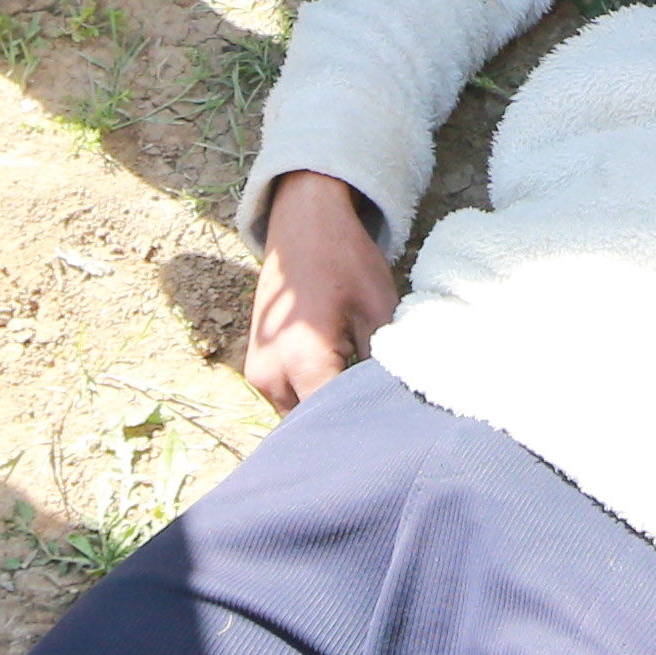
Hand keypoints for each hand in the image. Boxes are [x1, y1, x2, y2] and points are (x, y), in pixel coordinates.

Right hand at [243, 170, 398, 409]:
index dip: (368, 429)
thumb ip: (387, 365)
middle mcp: (271, 376)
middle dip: (347, 428)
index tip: (393, 428)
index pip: (337, 423)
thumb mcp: (380, 310)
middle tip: (383, 420)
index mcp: (304, 361)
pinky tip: (340, 387)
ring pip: (299, 419)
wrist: (303, 225)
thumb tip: (399, 407)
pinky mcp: (256, 372)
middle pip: (314, 429)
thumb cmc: (345, 262)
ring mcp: (258, 376)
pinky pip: (288, 403)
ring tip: (361, 400)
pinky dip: (312, 401)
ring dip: (327, 416)